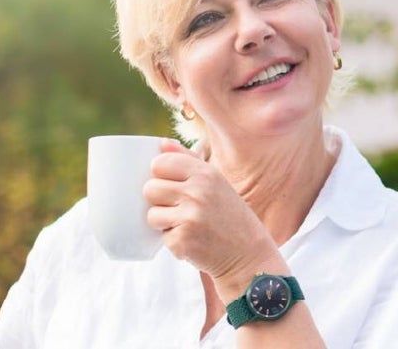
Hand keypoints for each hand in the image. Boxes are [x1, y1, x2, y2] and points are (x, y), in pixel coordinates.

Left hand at [144, 140, 280, 289]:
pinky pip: (161, 238)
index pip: (160, 163)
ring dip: (164, 224)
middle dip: (159, 201)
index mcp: (205, 173)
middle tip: (181, 210)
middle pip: (150, 188)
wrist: (248, 254)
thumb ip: (187, 160)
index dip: (161, 176)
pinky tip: (194, 241)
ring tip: (187, 226)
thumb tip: (161, 142)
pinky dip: (174, 242)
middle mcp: (198, 192)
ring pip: (151, 215)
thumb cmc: (229, 215)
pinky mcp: (183, 241)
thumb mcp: (216, 182)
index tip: (173, 185)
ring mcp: (190, 217)